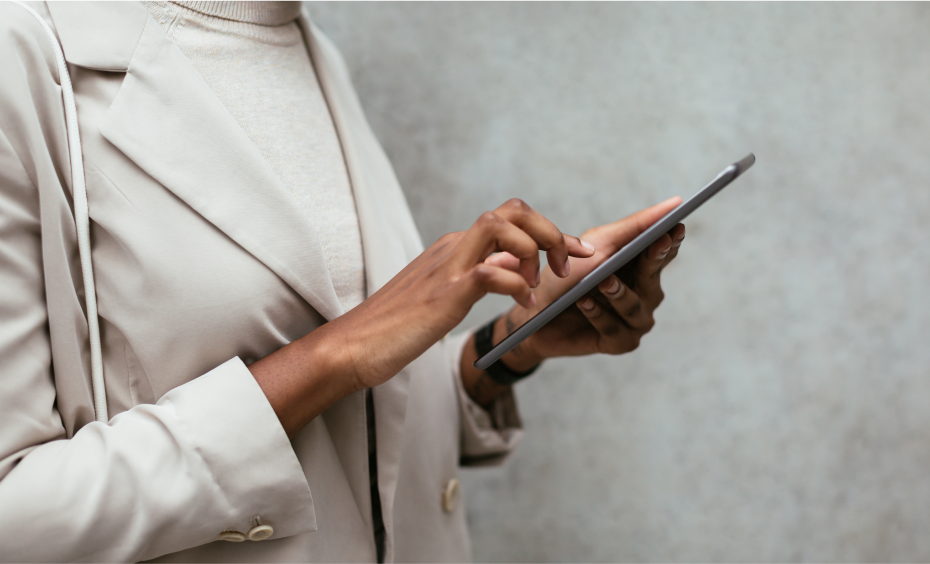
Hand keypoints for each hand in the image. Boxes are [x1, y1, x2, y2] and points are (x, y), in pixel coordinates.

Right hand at [249, 199, 592, 435]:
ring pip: (503, 225)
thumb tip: (510, 272)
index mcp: (455, 248)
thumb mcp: (445, 296)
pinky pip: (491, 272)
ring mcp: (448, 266)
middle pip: (513, 210)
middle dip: (552, 230)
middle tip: (570, 263)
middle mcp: (454, 247)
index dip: (548, 230)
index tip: (575, 253)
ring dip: (536, 249)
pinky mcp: (445, 293)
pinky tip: (523, 304)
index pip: (510, 218)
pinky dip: (516, 284)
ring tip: (541, 283)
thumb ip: (477, 278)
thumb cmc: (397, 327)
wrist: (353, 345)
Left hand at [487, 197, 685, 371]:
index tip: (675, 227)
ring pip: (636, 306)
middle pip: (654, 276)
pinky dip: (599, 315)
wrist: (534, 313)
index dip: (672, 240)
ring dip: (618, 293)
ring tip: (603, 281)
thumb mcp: (598, 244)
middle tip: (654, 245)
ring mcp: (635, 320)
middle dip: (652, 260)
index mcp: (641, 267)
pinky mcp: (620, 343)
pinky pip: (616, 330)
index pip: (665, 252)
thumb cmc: (567, 275)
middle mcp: (645, 294)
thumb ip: (634, 227)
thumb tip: (674, 204)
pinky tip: (585, 303)